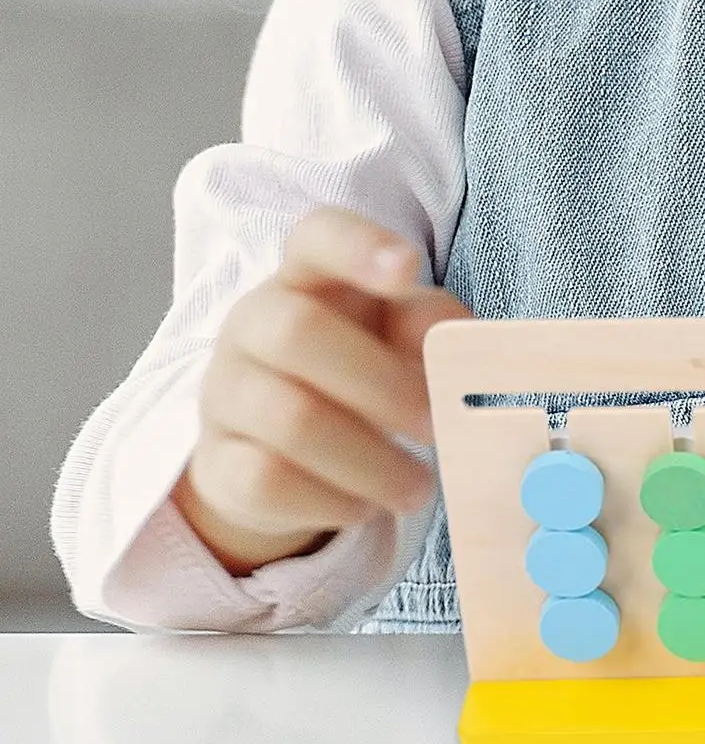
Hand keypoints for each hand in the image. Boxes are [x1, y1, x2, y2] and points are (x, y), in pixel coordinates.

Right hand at [172, 205, 473, 575]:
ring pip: (288, 419)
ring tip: (419, 487)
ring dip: (370, 460)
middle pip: (297, 333)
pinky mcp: (215, 462)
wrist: (280, 450)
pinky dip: (328, 500)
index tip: (407, 267)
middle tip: (437, 426)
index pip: (317, 236)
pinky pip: (265, 481)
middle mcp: (252, 323)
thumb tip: (451, 336)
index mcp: (307, 277)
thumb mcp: (401, 336)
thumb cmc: (359, 368)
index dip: (359, 245)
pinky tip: (364, 507)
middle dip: (380, 384)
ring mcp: (225, 392)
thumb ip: (431, 324)